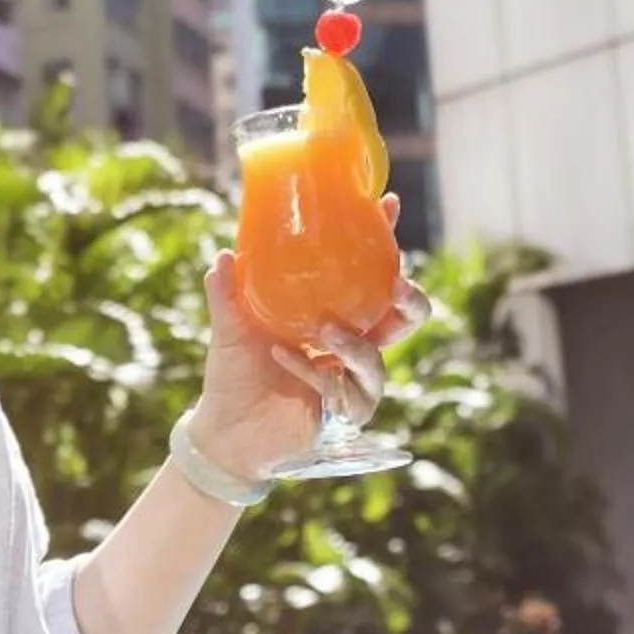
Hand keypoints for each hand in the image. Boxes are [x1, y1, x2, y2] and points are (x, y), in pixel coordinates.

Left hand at [181, 194, 434, 486]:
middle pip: (402, 321)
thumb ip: (227, 291)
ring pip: (376, 362)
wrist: (223, 428)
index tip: (387, 204)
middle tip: (396, 285)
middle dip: (409, 302)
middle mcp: (350, 346)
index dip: (383, 240)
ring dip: (355, 346)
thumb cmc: (233, 371)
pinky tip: (286, 357)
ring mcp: (350, 381)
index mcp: (334, 314)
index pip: (370, 275)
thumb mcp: (229, 324)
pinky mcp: (342, 415)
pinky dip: (313, 371)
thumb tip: (224, 254)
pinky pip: (342, 392)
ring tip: (327, 329)